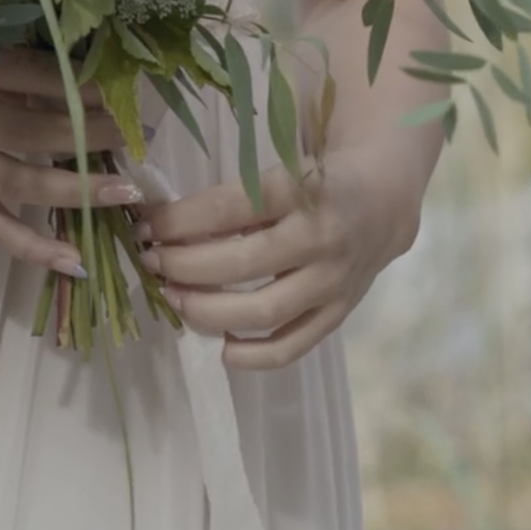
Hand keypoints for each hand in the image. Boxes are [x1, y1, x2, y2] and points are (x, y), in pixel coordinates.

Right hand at [0, 25, 134, 273]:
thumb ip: (0, 55)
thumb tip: (78, 65)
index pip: (30, 75)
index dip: (81, 84)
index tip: (124, 89)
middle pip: (30, 132)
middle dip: (91, 136)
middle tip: (138, 135)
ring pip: (16, 182)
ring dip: (76, 191)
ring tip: (125, 191)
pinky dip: (32, 247)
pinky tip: (75, 261)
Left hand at [136, 150, 421, 370]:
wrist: (383, 203)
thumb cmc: (316, 182)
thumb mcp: (280, 173)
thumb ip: (230, 198)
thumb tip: (158, 224)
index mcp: (304, 190)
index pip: (229, 209)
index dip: (179, 220)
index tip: (147, 226)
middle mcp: (322, 238)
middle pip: (241, 263)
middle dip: (183, 266)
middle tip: (152, 263)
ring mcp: (333, 281)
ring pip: (263, 310)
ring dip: (207, 310)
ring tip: (176, 299)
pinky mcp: (338, 314)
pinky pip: (291, 347)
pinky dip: (251, 356)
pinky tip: (221, 344)